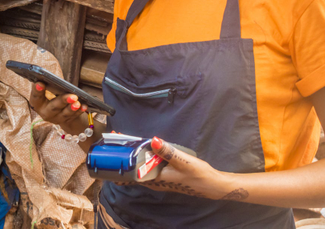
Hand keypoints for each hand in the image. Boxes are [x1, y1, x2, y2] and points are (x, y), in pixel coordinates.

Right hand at [29, 82, 87, 131]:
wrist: (61, 110)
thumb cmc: (54, 95)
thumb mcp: (50, 90)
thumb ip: (49, 85)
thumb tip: (51, 77)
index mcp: (38, 103)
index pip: (35, 97)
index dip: (37, 91)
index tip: (40, 83)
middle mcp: (45, 113)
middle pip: (53, 107)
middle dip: (62, 101)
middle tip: (72, 96)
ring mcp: (56, 119)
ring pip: (64, 114)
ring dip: (72, 108)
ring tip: (78, 102)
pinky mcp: (66, 121)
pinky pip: (74, 117)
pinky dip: (79, 111)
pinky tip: (84, 106)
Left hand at [122, 137, 238, 200]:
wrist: (211, 185)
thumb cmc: (197, 175)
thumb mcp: (183, 161)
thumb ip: (167, 151)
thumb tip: (153, 140)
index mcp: (155, 179)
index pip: (131, 172)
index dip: (121, 162)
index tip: (112, 149)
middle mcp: (154, 181)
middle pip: (133, 169)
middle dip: (124, 156)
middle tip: (116, 141)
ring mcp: (159, 179)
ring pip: (140, 168)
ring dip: (133, 157)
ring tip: (126, 143)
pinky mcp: (164, 176)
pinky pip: (148, 167)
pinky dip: (142, 158)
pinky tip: (143, 151)